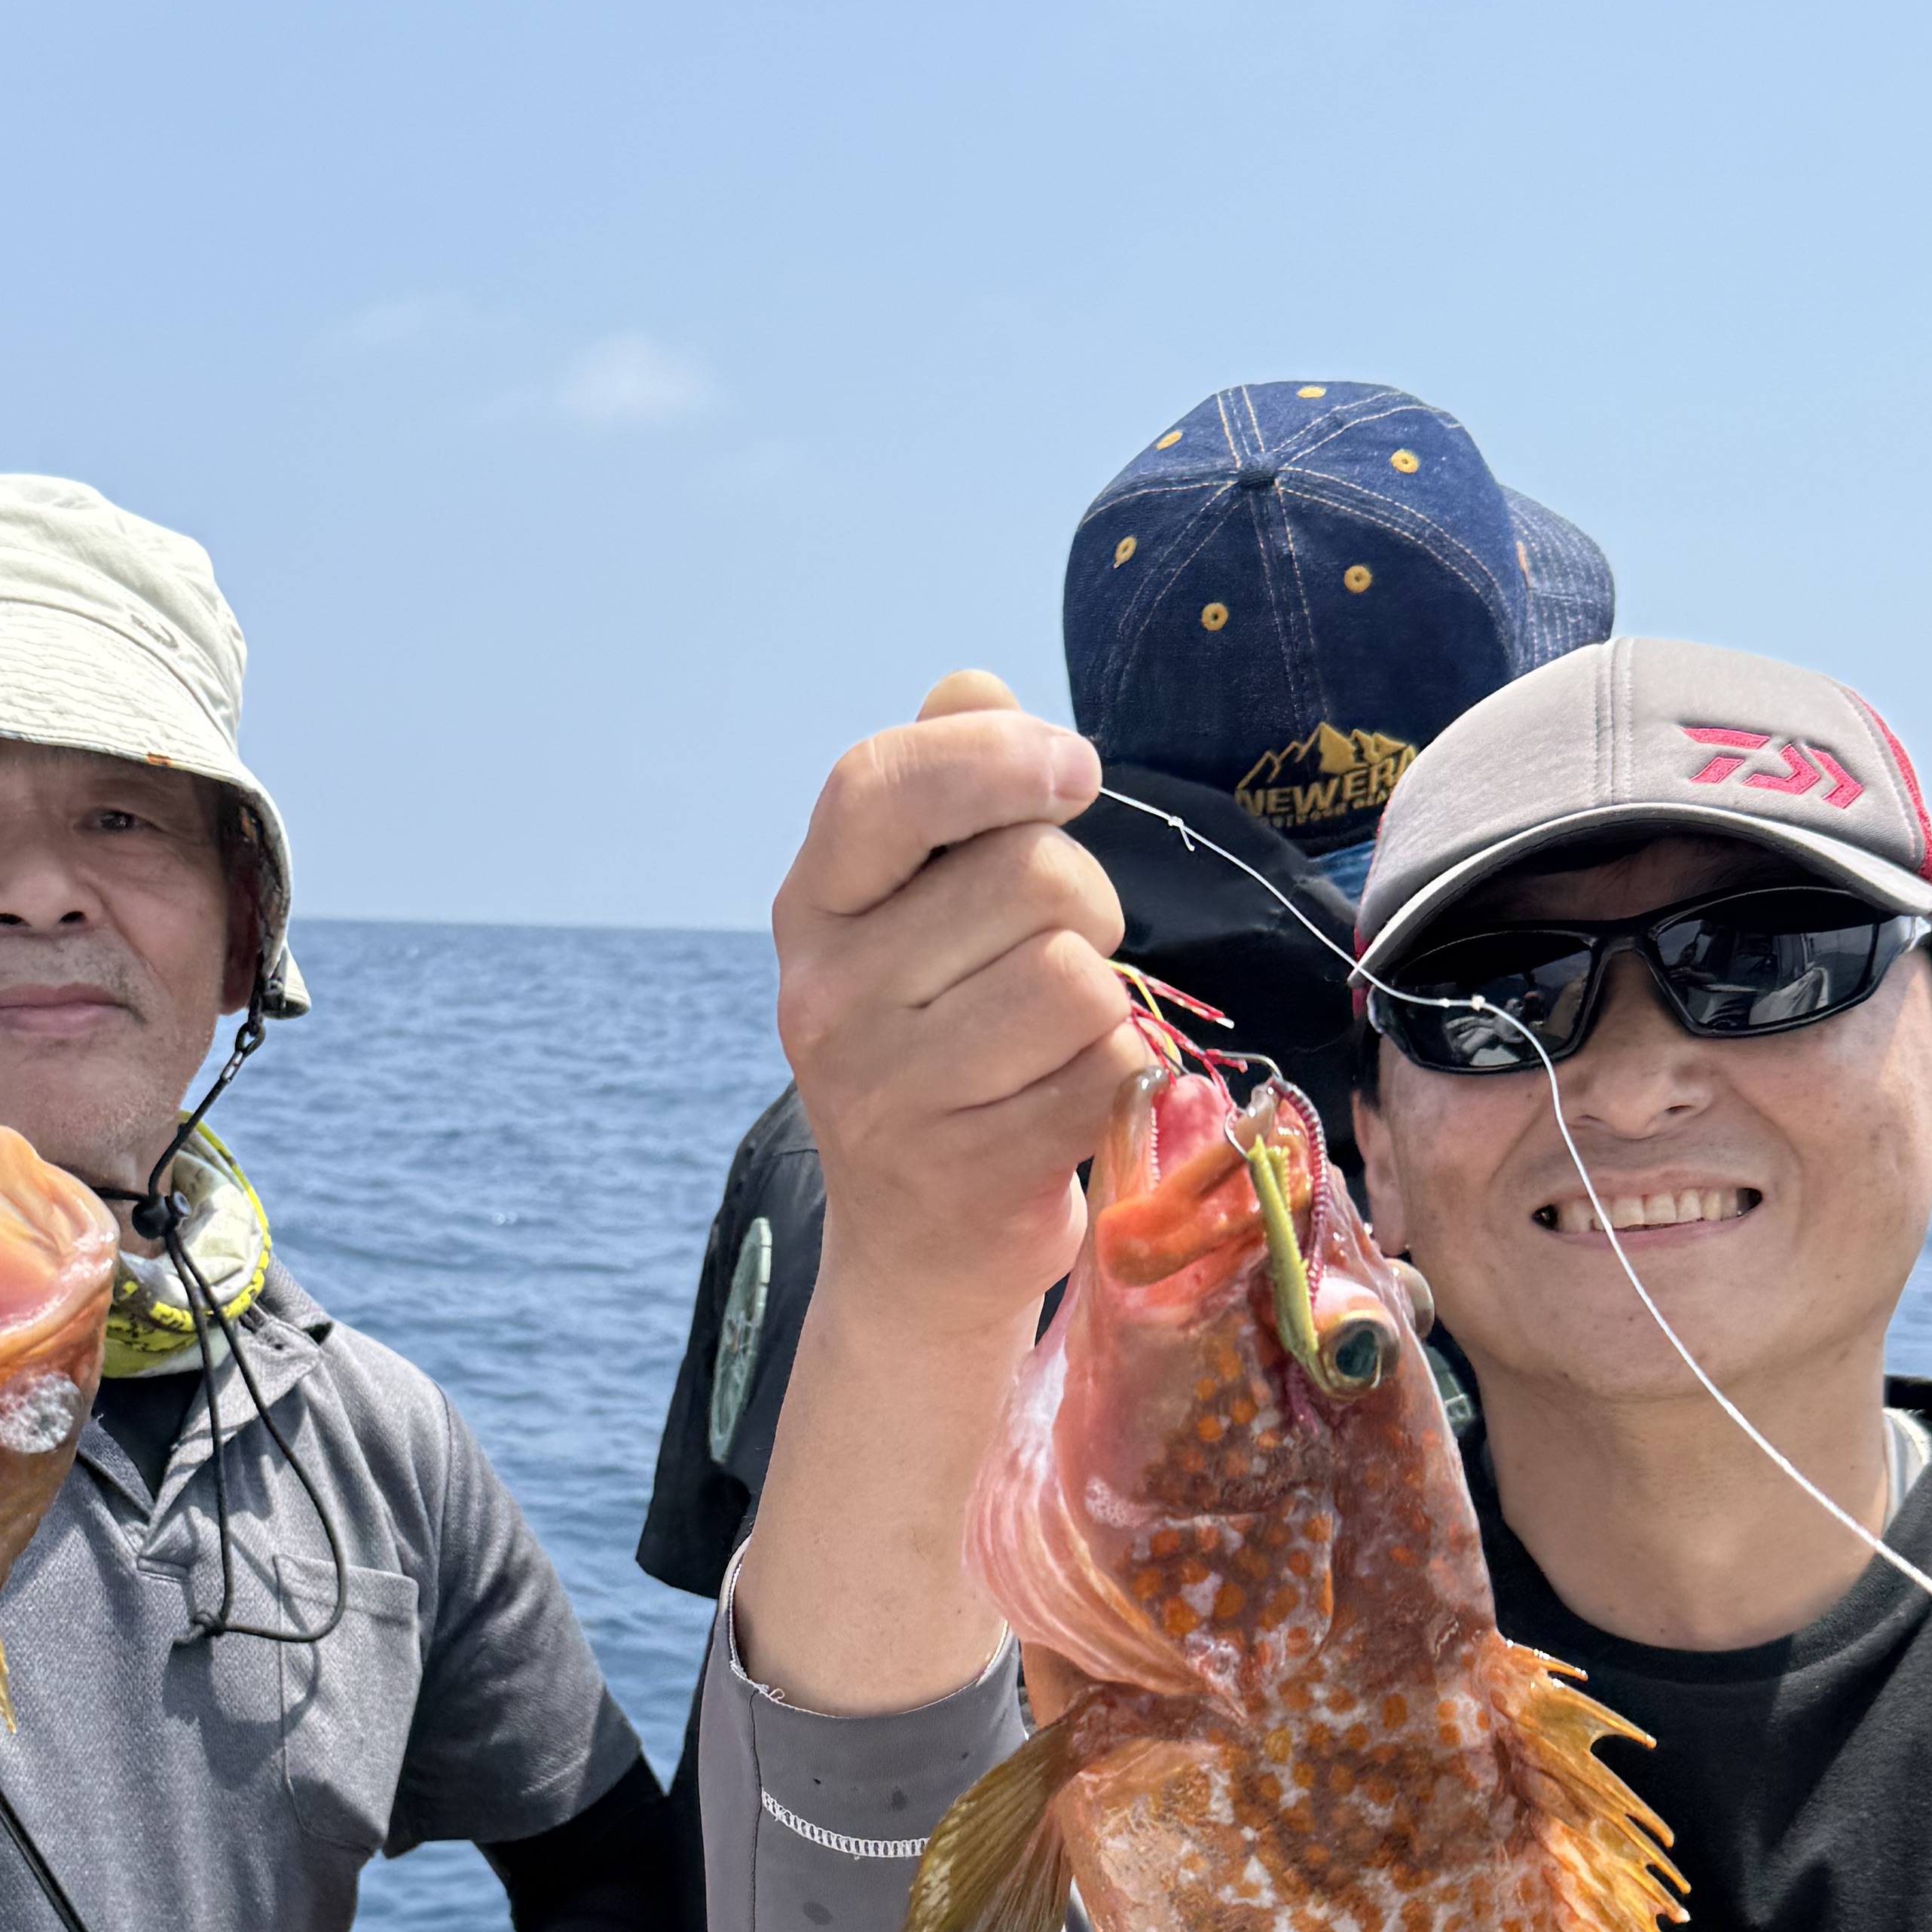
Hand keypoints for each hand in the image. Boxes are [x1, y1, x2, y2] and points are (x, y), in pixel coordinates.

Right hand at [771, 672, 1147, 1342]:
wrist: (916, 1245)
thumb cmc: (943, 1039)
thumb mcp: (918, 910)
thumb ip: (947, 788)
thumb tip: (975, 686)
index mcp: (813, 907)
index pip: (881, 784)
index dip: (997, 755)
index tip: (1073, 771)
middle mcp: (826, 995)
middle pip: (1032, 877)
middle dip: (1085, 905)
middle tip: (1054, 957)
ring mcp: (883, 1092)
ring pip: (1077, 979)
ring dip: (1105, 1003)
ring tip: (1056, 1038)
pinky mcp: (963, 1174)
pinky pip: (1106, 1073)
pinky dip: (1117, 1080)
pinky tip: (1066, 1102)